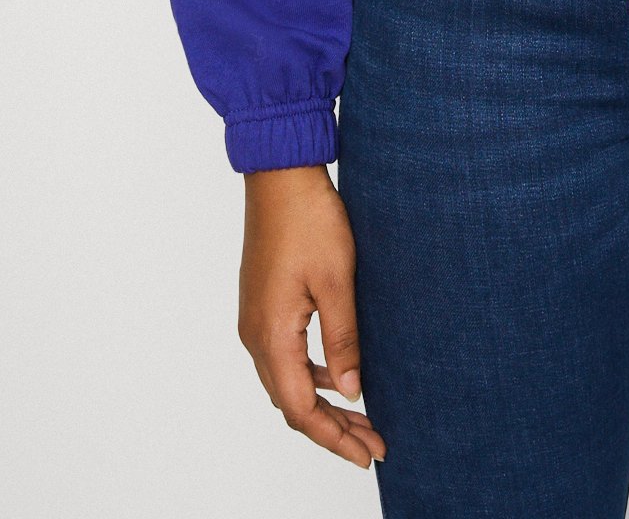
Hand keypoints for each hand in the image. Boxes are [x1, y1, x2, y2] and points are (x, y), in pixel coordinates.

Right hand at [237, 165, 386, 468]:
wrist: (280, 174)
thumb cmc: (309, 219)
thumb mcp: (337, 281)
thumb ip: (344, 341)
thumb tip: (354, 393)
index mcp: (271, 336)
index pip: (301, 409)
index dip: (334, 438)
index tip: (368, 453)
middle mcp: (256, 336)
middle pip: (292, 403)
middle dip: (333, 429)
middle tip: (372, 444)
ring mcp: (256, 320)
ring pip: (288, 382)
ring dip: (324, 404)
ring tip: (363, 419)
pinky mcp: (263, 305)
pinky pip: (286, 357)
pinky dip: (314, 376)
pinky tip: (342, 375)